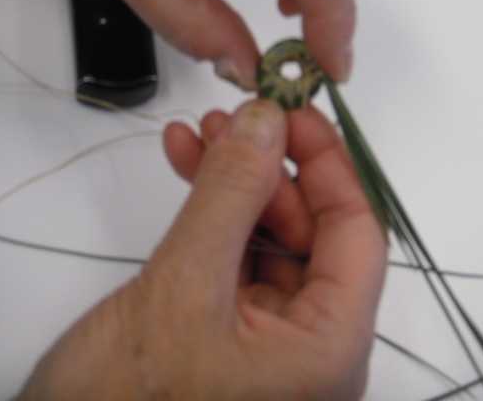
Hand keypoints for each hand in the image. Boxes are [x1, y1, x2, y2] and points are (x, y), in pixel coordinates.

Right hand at [17, 99, 386, 399]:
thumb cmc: (126, 398)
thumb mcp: (182, 287)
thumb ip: (229, 195)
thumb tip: (267, 119)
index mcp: (329, 351)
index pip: (357, 236)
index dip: (329, 166)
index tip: (294, 111)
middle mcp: (310, 350)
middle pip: (311, 233)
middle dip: (269, 169)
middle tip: (233, 117)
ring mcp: (266, 345)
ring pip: (268, 240)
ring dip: (235, 184)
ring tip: (200, 133)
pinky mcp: (224, 336)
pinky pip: (232, 259)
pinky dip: (210, 214)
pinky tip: (185, 166)